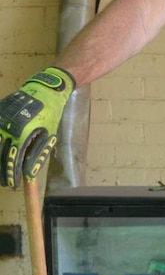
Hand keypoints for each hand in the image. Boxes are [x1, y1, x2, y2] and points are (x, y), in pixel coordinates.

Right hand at [0, 67, 75, 187]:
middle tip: (4, 183)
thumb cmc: (49, 114)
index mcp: (21, 134)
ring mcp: (0, 119)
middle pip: (0, 154)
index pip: (13, 159)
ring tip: (0, 172)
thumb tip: (29, 174)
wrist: (44, 89)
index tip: (12, 185)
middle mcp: (7, 127)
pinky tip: (1, 154)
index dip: (11, 174)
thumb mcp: (49, 136)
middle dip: (2, 171)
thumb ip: (37, 155)